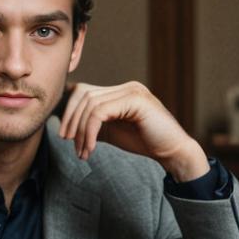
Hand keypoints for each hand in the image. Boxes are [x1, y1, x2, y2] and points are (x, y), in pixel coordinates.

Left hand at [59, 81, 208, 180]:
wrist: (173, 152)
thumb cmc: (145, 142)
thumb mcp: (112, 131)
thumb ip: (94, 124)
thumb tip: (67, 126)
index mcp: (120, 91)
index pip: (83, 91)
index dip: (69, 112)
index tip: (65, 135)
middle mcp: (126, 87)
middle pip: (83, 94)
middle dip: (71, 120)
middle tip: (68, 142)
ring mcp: (131, 91)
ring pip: (90, 104)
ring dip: (81, 131)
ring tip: (83, 152)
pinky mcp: (135, 100)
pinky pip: (100, 112)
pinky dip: (90, 132)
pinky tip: (91, 148)